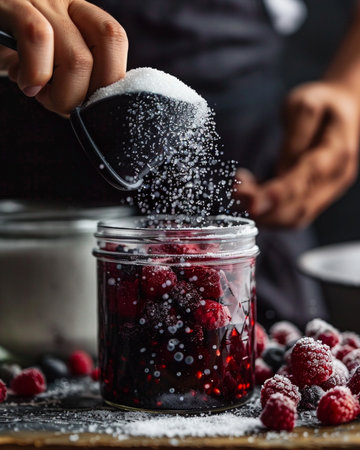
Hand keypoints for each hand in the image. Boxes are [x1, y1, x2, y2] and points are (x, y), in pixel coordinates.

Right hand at [0, 0, 127, 114]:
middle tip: (57, 102)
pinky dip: (37, 74)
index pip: (115, 37)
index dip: (110, 77)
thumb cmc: (9, 50)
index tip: (88, 101)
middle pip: (107, 47)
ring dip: (62, 94)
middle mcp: (62, 1)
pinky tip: (25, 84)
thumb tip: (95, 105)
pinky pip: (38, 38)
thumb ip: (72, 74)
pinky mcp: (7, 2)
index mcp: (76, 14)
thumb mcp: (47, 62)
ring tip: (39, 93)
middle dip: (85, 93)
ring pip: (78, 57)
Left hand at [233, 82, 359, 227]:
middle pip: (300, 207)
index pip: (305, 179)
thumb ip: (295, 137)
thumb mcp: (305, 104)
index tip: (253, 202)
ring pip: (295, 216)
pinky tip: (248, 195)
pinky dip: (268, 211)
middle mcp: (335, 178)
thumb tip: (281, 170)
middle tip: (236, 198)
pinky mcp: (315, 196)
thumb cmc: (322, 103)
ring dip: (264, 215)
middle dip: (265, 209)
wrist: (344, 108)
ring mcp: (327, 190)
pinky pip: (291, 212)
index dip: (279, 194)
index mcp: (335, 152)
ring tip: (237, 199)